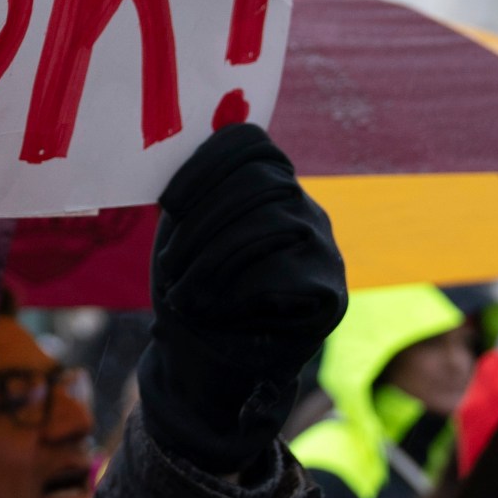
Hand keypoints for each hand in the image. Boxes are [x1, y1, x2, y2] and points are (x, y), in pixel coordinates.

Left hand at [136, 123, 346, 474]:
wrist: (207, 374)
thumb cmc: (191, 298)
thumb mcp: (185, 236)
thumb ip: (196, 191)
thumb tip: (199, 123)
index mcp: (269, 191)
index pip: (254, 146)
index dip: (208, 163)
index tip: (168, 202)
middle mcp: (305, 213)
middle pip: (263, 182)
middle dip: (206, 220)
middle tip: (171, 265)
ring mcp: (324, 252)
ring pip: (273, 222)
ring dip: (215, 257)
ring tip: (185, 293)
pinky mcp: (329, 294)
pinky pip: (283, 270)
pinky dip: (237, 288)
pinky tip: (216, 309)